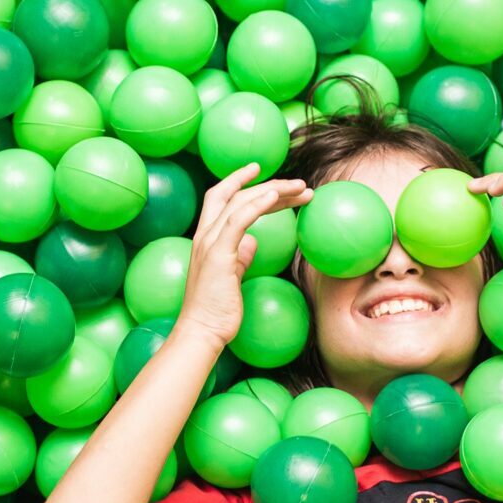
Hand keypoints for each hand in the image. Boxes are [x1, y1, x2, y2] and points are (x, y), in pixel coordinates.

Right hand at [174, 165, 312, 346]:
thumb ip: (239, 257)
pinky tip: (275, 196)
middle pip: (234, 194)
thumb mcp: (231, 278)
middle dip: (268, 184)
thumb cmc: (216, 310)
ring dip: (273, 190)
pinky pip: (238, 220)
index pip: (221, 198)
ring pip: (240, 202)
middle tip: (299, 185)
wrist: (201, 331)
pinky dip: (257, 204)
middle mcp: (205, 235)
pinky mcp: (218, 254)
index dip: (239, 181)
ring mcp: (210, 242)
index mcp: (207, 238)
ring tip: (300, 189)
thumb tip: (252, 243)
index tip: (261, 171)